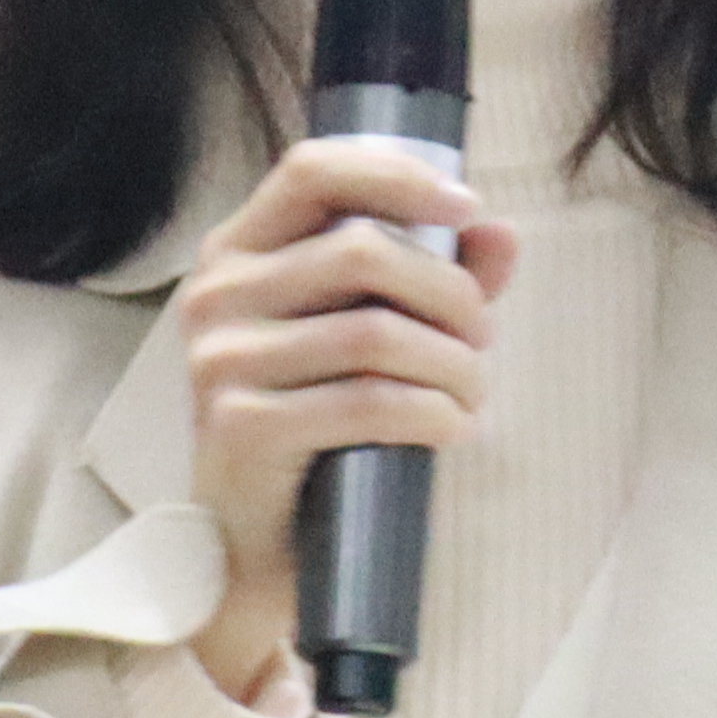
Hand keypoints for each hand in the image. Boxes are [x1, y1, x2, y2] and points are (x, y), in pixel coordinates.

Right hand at [175, 135, 519, 696]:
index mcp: (238, 252)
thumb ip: (432, 277)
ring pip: (375, 331)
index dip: (398, 176)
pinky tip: (453, 427)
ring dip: (453, 364)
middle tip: (482, 341)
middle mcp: (216, 295)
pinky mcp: (240, 427)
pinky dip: (433, 412)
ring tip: (472, 395)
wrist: (252, 547)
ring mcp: (221, 361)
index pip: (313, 170)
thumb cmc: (316, 428)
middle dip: (450, 294)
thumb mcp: (371, 338)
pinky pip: (368, 402)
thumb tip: (500, 233)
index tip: (468, 208)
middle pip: (362, 251)